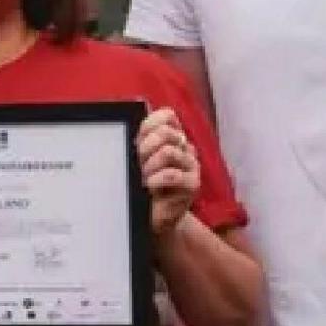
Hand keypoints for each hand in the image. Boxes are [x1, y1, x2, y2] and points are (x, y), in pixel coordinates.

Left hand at [137, 107, 199, 238]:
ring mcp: (192, 165)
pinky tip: (150, 187)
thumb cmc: (142, 185)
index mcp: (172, 137)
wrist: (153, 216)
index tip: (136, 141)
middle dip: (145, 146)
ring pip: (168, 151)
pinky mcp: (193, 184)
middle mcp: (185, 147)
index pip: (167, 116)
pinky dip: (156, 179)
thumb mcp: (137, 159)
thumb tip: (132, 109)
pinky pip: (173, 174)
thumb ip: (139, 138)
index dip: (150, 125)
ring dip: (149, 166)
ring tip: (143, 178)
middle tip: (137, 163)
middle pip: (167, 132)